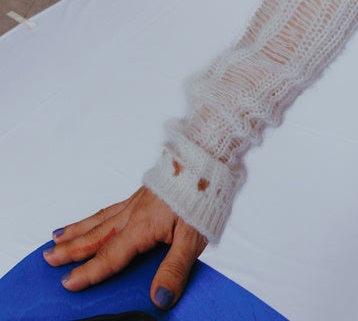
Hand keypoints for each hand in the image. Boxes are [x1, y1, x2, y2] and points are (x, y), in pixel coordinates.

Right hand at [43, 187, 206, 310]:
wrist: (209, 158)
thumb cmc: (204, 195)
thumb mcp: (193, 237)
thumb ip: (174, 268)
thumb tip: (159, 299)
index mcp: (142, 227)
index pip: (111, 256)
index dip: (90, 272)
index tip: (67, 283)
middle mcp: (134, 213)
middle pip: (97, 236)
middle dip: (71, 249)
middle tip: (47, 258)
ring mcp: (138, 201)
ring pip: (100, 219)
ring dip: (78, 230)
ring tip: (56, 236)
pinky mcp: (145, 192)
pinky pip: (112, 207)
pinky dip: (97, 215)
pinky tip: (95, 217)